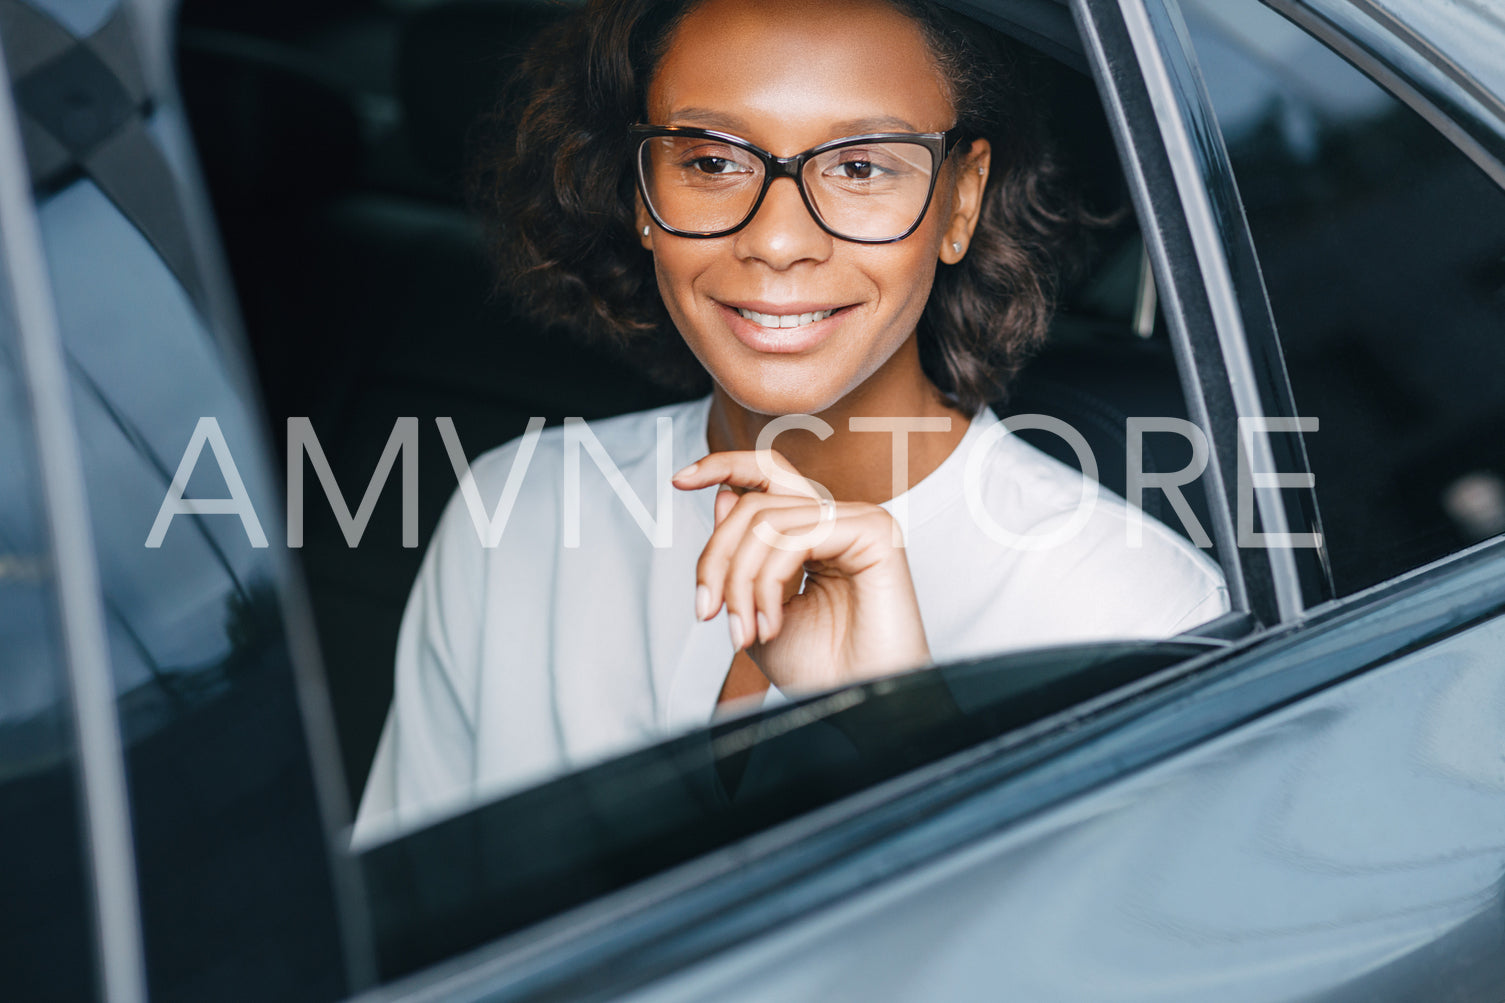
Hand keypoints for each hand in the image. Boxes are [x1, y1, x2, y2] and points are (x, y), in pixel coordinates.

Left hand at [672, 450, 930, 693]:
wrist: (858, 705)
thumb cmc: (819, 668)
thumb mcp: (755, 609)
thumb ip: (740, 556)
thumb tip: (726, 494)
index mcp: (814, 532)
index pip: (768, 477)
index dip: (723, 465)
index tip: (679, 481)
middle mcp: (837, 520)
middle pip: (753, 504)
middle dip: (716, 558)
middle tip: (707, 610)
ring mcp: (857, 520)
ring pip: (766, 522)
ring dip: (740, 583)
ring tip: (743, 633)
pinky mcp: (874, 531)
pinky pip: (795, 537)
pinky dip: (767, 583)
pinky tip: (770, 624)